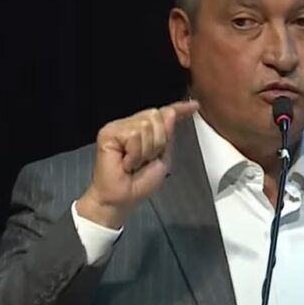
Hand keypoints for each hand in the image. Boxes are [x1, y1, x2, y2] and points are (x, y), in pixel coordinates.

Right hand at [76, 99, 199, 227]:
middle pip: (156, 116)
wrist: (122, 198)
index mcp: (145, 130)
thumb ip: (167, 135)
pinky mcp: (108, 133)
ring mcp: (118, 127)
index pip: (164, 114)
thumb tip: (170, 113)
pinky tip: (126, 163)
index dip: (180, 109)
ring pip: (146, 126)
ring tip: (135, 163)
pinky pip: (133, 135)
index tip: (195, 106)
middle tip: (145, 160)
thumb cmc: (139, 183)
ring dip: (145, 151)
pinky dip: (134, 154)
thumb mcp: (163, 158)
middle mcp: (131, 124)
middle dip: (158, 142)